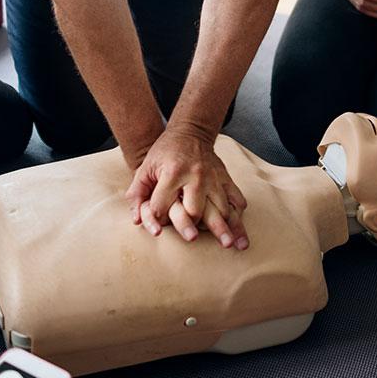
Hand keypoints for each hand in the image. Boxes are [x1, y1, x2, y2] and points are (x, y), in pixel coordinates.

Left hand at [126, 124, 248, 248]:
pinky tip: (240, 229)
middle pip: (195, 211)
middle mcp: (195, 176)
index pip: (163, 206)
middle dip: (191, 226)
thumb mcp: (145, 168)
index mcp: (172, 173)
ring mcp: (214, 177)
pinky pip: (236, 198)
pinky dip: (237, 213)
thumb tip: (136, 220)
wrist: (189, 132)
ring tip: (231, 245)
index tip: (158, 227)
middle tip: (192, 238)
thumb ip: (137, 193)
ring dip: (224, 228)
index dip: (157, 220)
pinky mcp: (225, 177)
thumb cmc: (163, 153)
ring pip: (220, 209)